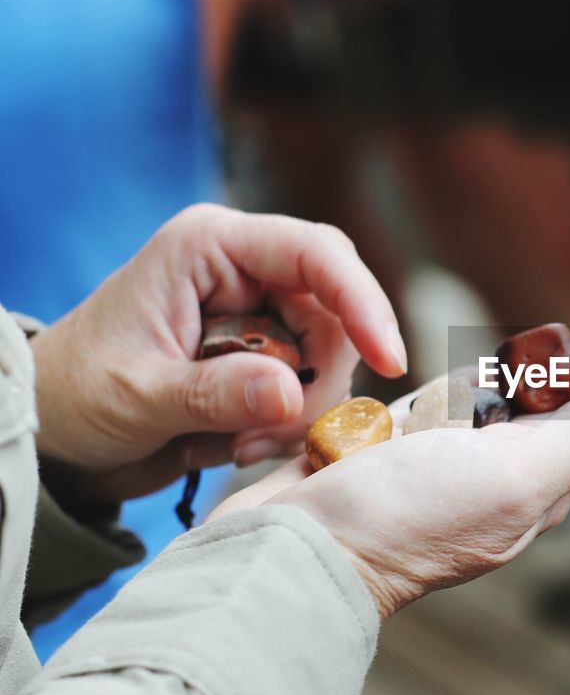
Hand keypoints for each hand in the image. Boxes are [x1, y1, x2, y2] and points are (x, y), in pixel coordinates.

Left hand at [31, 204, 406, 503]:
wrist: (55, 434)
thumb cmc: (76, 397)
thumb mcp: (137, 398)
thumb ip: (215, 394)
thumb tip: (291, 394)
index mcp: (210, 248)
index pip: (314, 253)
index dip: (362, 301)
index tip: (389, 359)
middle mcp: (244, 269)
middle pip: (336, 309)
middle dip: (324, 376)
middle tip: (283, 431)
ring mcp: (259, 312)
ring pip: (332, 353)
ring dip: (303, 410)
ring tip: (241, 447)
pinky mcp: (266, 354)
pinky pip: (313, 385)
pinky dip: (291, 424)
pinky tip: (240, 446)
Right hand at [210, 317, 569, 617]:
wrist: (290, 553)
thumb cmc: (405, 516)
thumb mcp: (518, 474)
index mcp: (536, 486)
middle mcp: (494, 478)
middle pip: (552, 407)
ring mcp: (438, 466)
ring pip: (497, 405)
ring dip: (530, 371)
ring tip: (556, 339)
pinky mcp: (385, 454)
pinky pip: (437, 410)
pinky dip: (463, 385)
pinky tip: (474, 373)